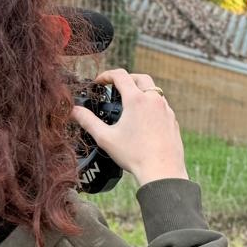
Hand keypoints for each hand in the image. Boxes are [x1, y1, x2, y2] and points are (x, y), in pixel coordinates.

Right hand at [71, 69, 187, 185]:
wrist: (162, 171)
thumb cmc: (134, 155)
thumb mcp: (105, 138)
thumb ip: (88, 121)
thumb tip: (73, 111)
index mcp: (136, 100)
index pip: (120, 75)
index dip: (106, 75)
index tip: (99, 82)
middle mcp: (154, 100)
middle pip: (140, 77)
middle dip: (126, 79)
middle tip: (115, 88)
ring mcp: (166, 109)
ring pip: (154, 91)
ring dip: (141, 91)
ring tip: (129, 104)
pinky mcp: (173, 120)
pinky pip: (162, 105)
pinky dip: (151, 105)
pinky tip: (143, 120)